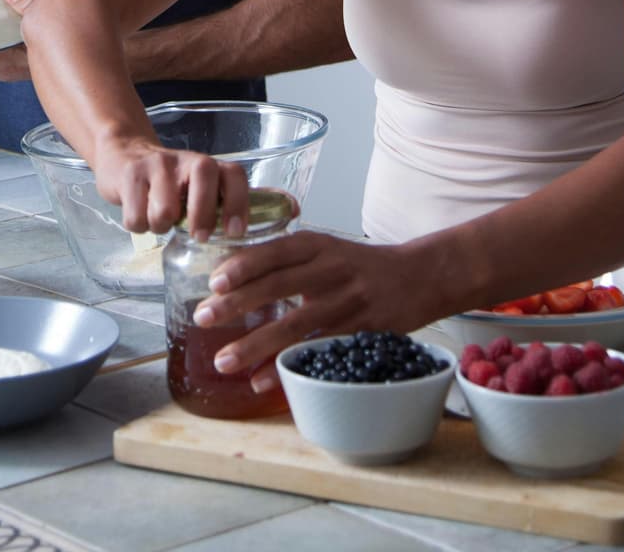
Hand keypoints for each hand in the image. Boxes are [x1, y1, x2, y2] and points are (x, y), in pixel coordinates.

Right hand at [95, 136, 250, 238]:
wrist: (124, 154)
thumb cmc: (166, 182)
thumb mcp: (192, 187)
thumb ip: (212, 204)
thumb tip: (231, 237)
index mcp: (207, 165)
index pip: (233, 175)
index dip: (238, 204)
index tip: (234, 232)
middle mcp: (184, 160)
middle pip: (203, 186)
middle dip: (202, 218)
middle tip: (198, 236)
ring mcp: (156, 165)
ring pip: (164, 212)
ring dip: (161, 226)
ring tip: (158, 219)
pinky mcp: (130, 175)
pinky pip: (137, 218)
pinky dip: (138, 226)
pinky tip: (139, 213)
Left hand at [194, 233, 438, 392]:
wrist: (421, 276)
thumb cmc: (362, 266)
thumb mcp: (326, 249)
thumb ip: (286, 261)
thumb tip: (232, 281)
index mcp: (318, 245)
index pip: (275, 251)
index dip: (243, 265)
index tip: (214, 281)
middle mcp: (331, 268)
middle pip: (278, 285)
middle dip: (237, 304)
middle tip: (203, 317)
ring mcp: (347, 301)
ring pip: (295, 324)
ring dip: (255, 344)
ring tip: (224, 361)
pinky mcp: (360, 330)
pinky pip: (317, 350)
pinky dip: (288, 366)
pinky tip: (262, 379)